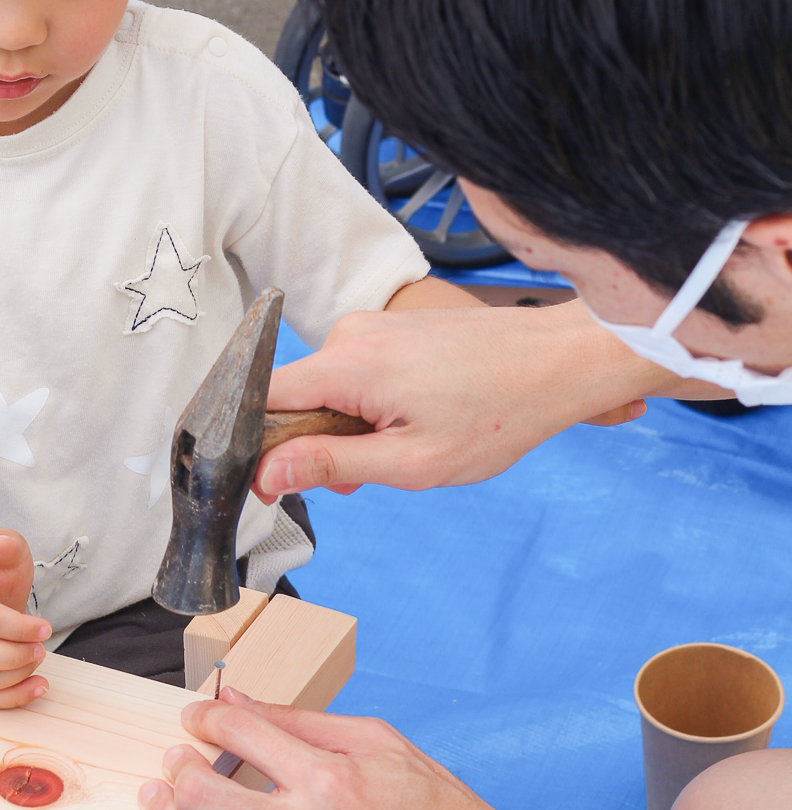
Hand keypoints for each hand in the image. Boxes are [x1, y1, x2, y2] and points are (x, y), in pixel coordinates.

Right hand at [0, 530, 48, 709]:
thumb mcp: (3, 545)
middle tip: (42, 648)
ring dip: (14, 677)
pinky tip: (36, 686)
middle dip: (15, 656)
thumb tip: (2, 545)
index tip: (46, 628)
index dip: (17, 628)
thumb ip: (7, 544)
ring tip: (38, 660)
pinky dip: (9, 698)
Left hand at [139, 688, 542, 809]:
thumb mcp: (380, 744)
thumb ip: (303, 721)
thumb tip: (239, 700)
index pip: (241, 735)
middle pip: (208, 795)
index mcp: (328, 777)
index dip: (206, 719)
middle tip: (173, 761)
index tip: (197, 721)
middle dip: (177, 769)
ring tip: (161, 806)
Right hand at [254, 301, 647, 500]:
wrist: (557, 362)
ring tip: (402, 446)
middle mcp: (351, 334)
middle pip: (294, 397)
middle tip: (362, 479)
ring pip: (326, 388)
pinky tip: (411, 420)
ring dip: (347, 426)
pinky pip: (353, 372)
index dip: (253, 445)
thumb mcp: (413, 460)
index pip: (259, 398)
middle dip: (315, 443)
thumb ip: (332, 464)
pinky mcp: (391, 328)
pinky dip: (368, 404)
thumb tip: (267, 474)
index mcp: (349, 364)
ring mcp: (372, 326)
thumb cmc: (500, 413)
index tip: (268, 483)